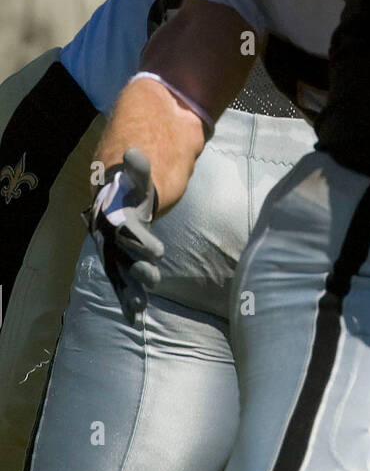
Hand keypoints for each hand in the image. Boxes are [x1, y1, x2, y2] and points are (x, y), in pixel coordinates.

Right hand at [85, 148, 163, 323]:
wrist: (114, 202)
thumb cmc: (130, 190)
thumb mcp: (138, 178)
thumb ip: (139, 169)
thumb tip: (134, 152)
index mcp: (114, 219)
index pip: (127, 232)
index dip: (141, 241)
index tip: (158, 250)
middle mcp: (110, 240)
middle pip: (122, 258)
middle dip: (137, 271)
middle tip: (155, 280)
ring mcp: (114, 256)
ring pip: (121, 277)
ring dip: (129, 292)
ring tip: (139, 309)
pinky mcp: (121, 267)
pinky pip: (122, 285)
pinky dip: (127, 301)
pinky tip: (133, 319)